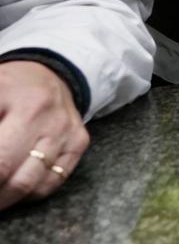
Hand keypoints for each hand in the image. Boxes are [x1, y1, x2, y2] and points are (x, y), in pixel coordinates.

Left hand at [0, 62, 89, 210]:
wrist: (54, 73)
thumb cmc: (10, 87)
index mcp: (14, 98)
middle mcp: (43, 115)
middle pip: (3, 168)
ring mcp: (64, 130)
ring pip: (28, 183)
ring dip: (2, 198)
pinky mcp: (78, 143)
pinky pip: (50, 183)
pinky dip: (27, 194)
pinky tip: (13, 189)